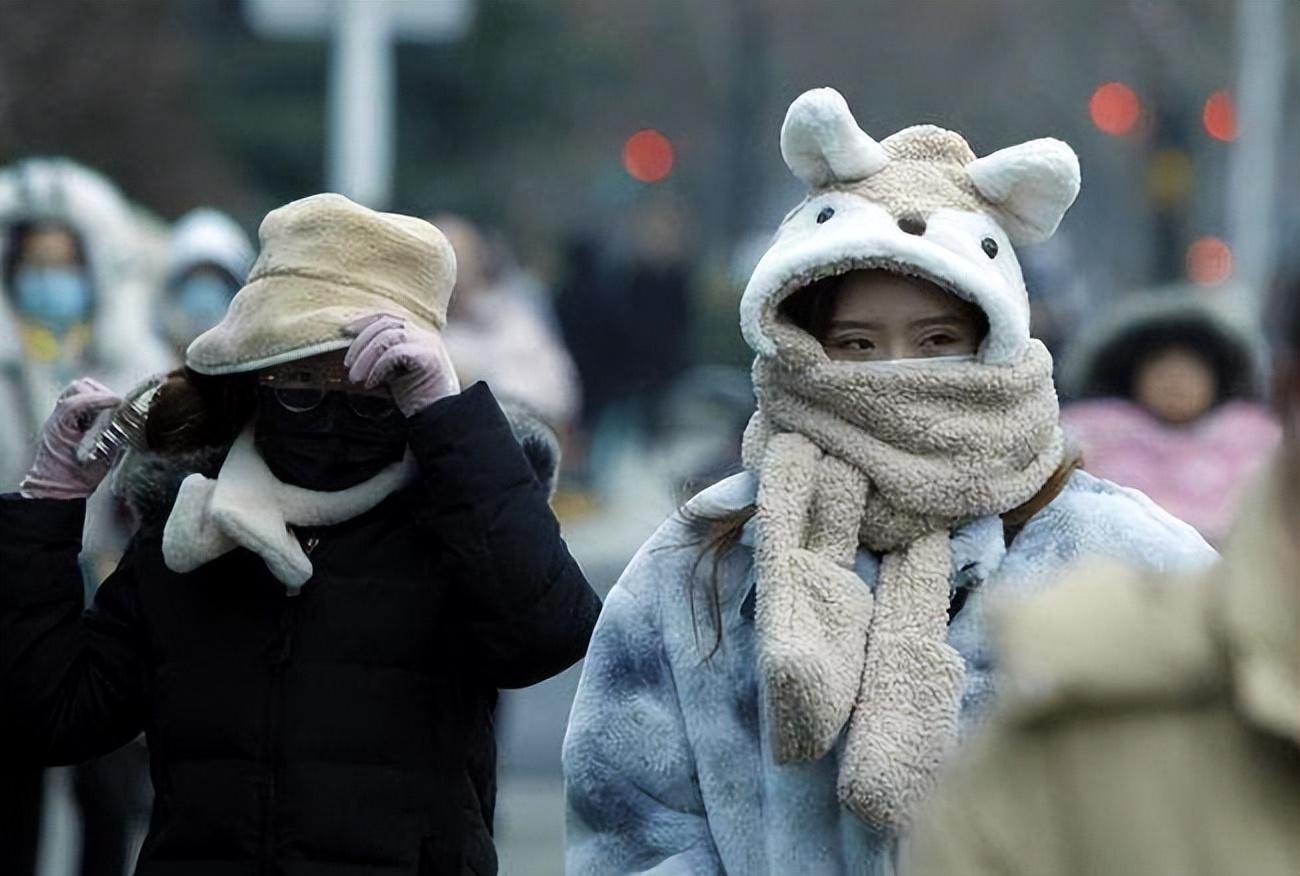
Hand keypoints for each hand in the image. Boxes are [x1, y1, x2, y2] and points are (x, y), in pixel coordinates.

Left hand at [20, 378, 121, 499]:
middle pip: (78, 389)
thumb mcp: (97, 463)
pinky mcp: (68, 419)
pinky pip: (82, 399)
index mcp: (60, 428)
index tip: (119, 402)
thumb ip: (111, 442)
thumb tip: (126, 424)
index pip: (77, 402)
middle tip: (116, 407)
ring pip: (79, 390)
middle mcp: (58, 418)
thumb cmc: (74, 481)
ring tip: (111, 409)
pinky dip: (95, 401)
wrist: (55, 490)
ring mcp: (61, 417)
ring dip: (98, 395)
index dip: (100, 399)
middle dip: (100, 394)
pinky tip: (105, 415)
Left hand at [342, 313, 459, 416]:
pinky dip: (378, 367)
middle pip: (386, 323)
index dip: (364, 321)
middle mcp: (425, 335)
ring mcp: (428, 344)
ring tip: (355, 377)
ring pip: (388, 336)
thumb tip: (354, 352)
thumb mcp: (396, 373)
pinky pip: (395, 353)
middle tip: (347, 365)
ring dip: (365, 357)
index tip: (344, 331)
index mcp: (418, 336)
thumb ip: (382, 358)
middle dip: (360, 342)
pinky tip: (372, 383)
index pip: (389, 318)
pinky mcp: (429, 357)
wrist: (442, 419)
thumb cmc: (418, 400)